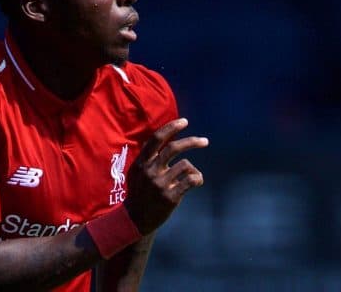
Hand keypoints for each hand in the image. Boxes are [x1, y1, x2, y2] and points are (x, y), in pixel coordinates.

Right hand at [124, 118, 207, 234]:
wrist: (135, 219)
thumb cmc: (139, 192)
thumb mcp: (137, 172)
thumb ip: (147, 157)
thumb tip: (162, 137)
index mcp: (141, 162)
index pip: (156, 139)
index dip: (171, 128)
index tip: (184, 121)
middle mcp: (150, 171)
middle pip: (174, 148)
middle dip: (192, 142)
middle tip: (205, 141)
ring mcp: (160, 184)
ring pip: (186, 165)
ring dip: (193, 169)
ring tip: (193, 175)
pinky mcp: (170, 196)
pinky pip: (191, 180)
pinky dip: (197, 179)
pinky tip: (196, 182)